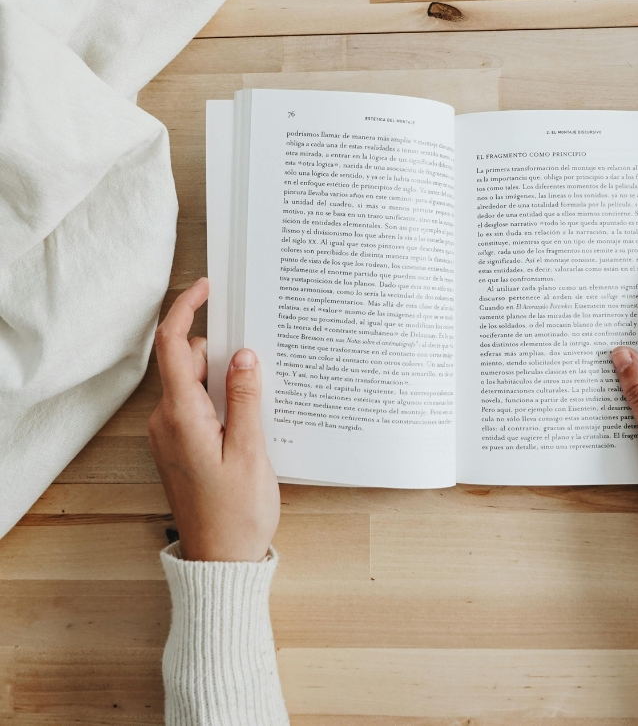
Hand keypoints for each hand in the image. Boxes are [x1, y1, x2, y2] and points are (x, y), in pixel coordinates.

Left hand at [148, 278, 279, 561]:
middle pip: (187, 361)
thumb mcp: (250, 450)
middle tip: (261, 358)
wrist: (221, 560)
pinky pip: (196, 405)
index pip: (173, 346)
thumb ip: (245, 398)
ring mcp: (170, 434)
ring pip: (194, 383)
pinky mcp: (180, 445)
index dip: (185, 308)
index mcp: (180, 416)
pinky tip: (248, 416)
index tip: (206, 287)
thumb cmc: (237, 512)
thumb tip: (243, 356)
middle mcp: (166, 420)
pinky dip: (219, 399)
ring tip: (261, 397)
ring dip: (223, 378)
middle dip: (222, 352)